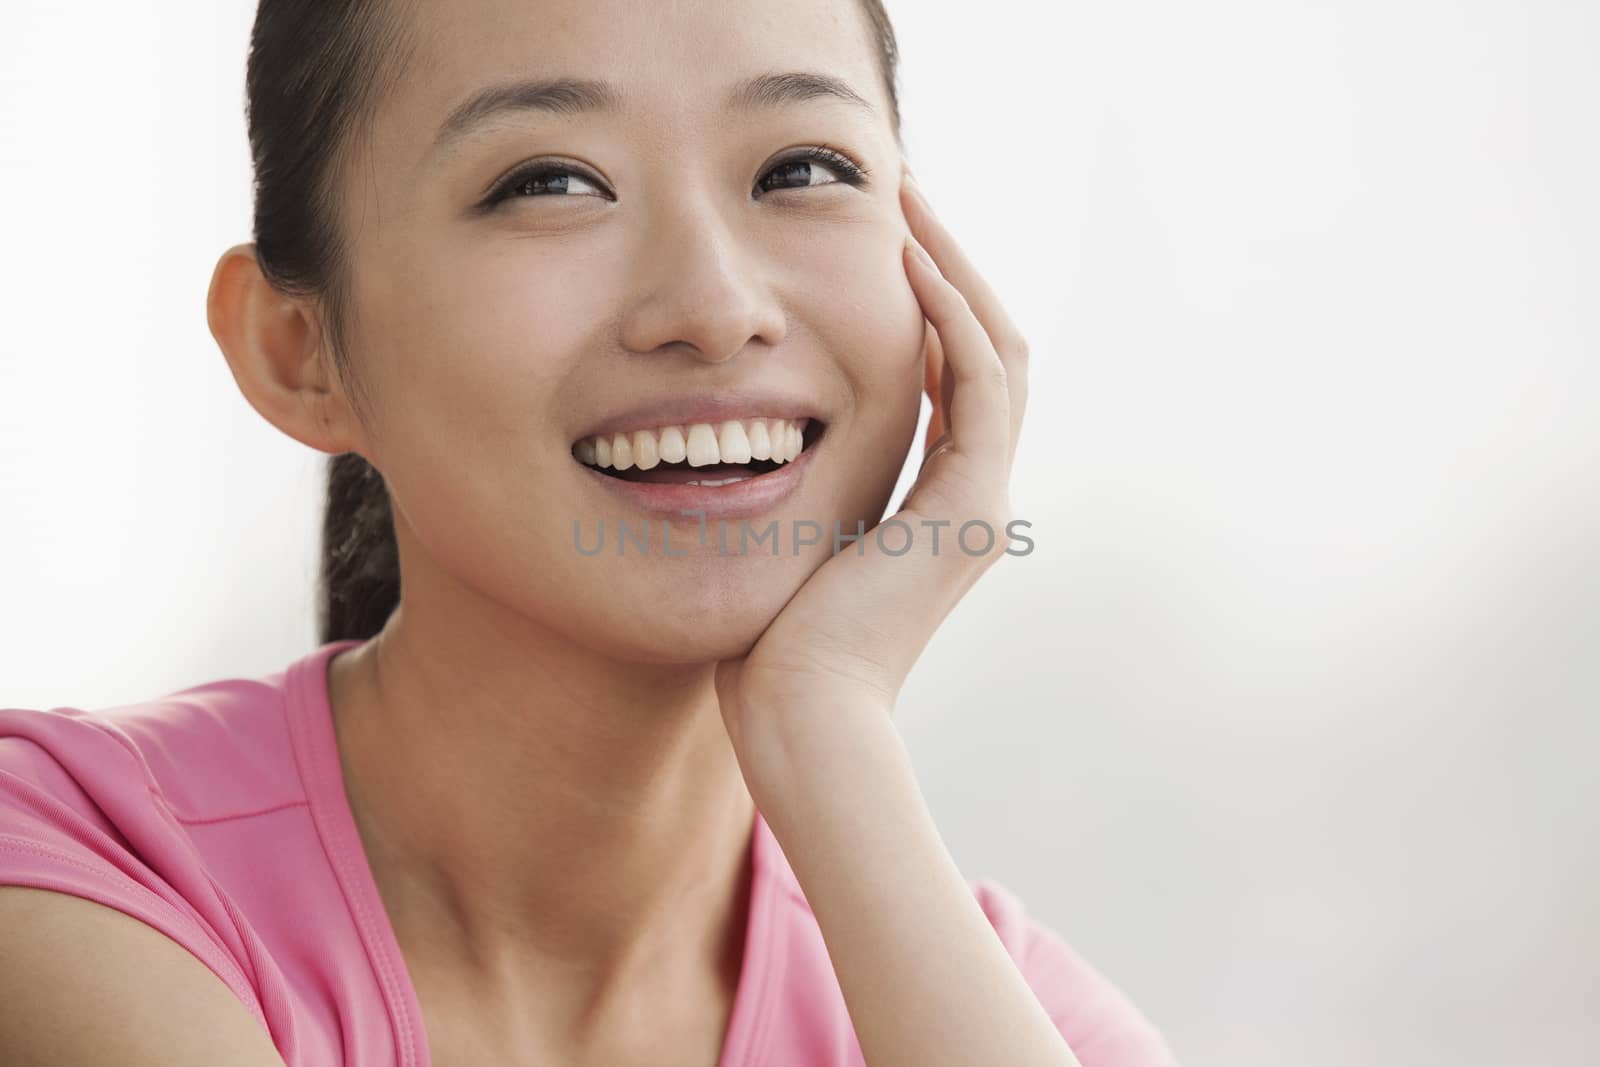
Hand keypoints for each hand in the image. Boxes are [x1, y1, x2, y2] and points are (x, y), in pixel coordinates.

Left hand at [714, 167, 1030, 791]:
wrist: (799, 717)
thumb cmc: (770, 647)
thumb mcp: (786, 542)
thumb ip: (798, 492)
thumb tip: (742, 445)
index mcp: (935, 503)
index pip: (954, 376)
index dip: (927, 302)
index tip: (884, 239)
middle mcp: (971, 493)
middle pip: (987, 350)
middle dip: (947, 267)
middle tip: (906, 193)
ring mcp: (979, 498)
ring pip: (997, 349)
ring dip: (955, 269)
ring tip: (911, 199)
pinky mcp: (970, 502)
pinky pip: (981, 381)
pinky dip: (953, 317)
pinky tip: (909, 264)